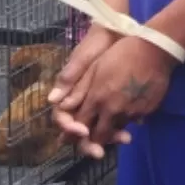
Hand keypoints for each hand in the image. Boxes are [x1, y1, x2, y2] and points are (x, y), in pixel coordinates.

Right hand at [50, 26, 118, 151]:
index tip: (83, 132)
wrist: (118, 32)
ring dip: (106, 137)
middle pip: (79, 130)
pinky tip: (131, 128)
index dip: (69, 128)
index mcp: (68, 91)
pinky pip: (112, 120)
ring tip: (124, 138)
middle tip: (100, 152)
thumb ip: (69, 78)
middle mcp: (80, 101)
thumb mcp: (82, 58)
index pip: (62, 118)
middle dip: (88, 142)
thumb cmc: (96, 43)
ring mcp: (96, 102)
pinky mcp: (111, 102)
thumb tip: (53, 101)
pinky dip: (119, 127)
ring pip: (96, 129)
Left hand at [62, 35, 174, 158]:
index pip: (81, 125)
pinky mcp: (146, 112)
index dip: (75, 133)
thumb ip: (78, 89)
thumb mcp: (95, 67)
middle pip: (100, 136)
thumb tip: (61, 105)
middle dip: (94, 141)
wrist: (154, 51)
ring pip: (117, 130)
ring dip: (113, 130)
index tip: (75, 135)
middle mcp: (112, 110)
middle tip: (93, 142)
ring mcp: (131, 113)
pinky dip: (128, 120)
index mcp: (97, 98)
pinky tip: (129, 110)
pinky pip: (134, 122)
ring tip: (112, 126)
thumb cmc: (121, 53)